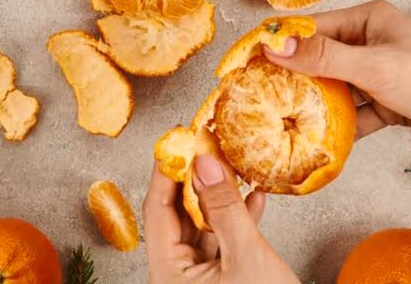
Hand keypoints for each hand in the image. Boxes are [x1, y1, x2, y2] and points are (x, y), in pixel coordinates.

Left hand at [144, 155, 299, 283]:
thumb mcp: (245, 257)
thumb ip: (224, 208)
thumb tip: (204, 164)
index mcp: (167, 274)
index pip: (156, 211)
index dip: (166, 172)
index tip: (176, 140)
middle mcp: (177, 277)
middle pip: (178, 216)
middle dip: (196, 180)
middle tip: (207, 145)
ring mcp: (199, 280)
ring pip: (203, 226)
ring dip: (221, 198)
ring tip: (233, 164)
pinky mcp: (223, 281)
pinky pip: (223, 242)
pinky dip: (238, 220)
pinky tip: (254, 197)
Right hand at [262, 0, 410, 166]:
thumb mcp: (374, 65)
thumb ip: (322, 56)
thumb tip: (273, 47)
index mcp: (368, 19)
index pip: (309, 27)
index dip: (274, 43)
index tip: (240, 62)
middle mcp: (372, 42)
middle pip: (318, 57)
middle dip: (288, 75)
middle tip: (252, 95)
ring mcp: (381, 75)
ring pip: (334, 87)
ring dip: (311, 103)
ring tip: (277, 118)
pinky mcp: (389, 105)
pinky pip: (353, 114)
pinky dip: (337, 126)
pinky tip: (316, 139)